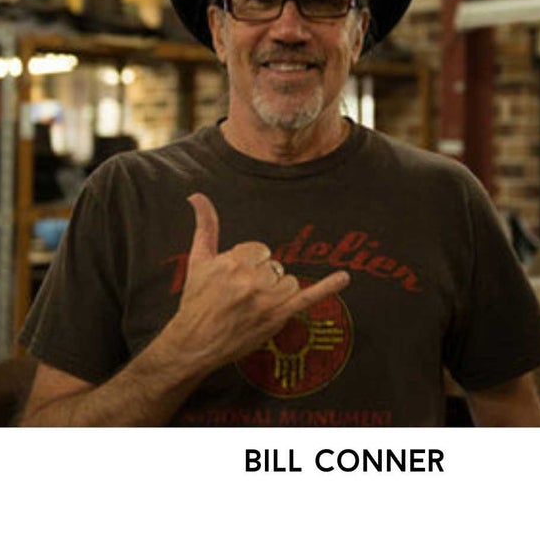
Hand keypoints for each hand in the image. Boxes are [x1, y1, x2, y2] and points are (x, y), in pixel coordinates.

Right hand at [160, 193, 349, 372]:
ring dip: (276, 293)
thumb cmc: (196, 302)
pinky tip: (344, 277)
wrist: (194, 344)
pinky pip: (307, 297)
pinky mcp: (277, 316)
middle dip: (260, 280)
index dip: (248, 266)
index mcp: (233, 260)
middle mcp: (250, 278)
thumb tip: (197, 195)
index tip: (234, 282)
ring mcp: (266, 298)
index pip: (260, 251)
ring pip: (288, 281)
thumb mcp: (197, 261)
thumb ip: (205, 225)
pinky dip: (328, 287)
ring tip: (252, 307)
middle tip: (240, 298)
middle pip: (274, 267)